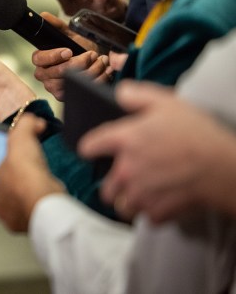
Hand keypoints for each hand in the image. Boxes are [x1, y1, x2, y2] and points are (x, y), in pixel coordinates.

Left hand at [0, 114, 64, 231]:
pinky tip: (47, 198)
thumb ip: (25, 125)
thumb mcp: (21, 137)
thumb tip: (32, 121)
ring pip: (21, 202)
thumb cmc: (28, 174)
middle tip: (34, 172)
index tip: (21, 161)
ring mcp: (12, 218)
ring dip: (30, 194)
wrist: (44, 201)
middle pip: (9, 188)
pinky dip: (40, 206)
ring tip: (42, 185)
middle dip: (20, 180)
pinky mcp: (28, 227)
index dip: (9, 164)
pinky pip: (33, 213)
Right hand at [31, 15, 108, 99]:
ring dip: (91, 71)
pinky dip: (97, 80)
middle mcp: (44, 75)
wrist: (93, 60)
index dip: (53, 56)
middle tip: (92, 54)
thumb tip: (43, 16)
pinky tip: (104, 71)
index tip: (68, 51)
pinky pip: (81, 91)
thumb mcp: (68, 33)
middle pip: (58, 72)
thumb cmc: (78, 47)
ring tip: (101, 61)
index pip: (39, 59)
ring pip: (71, 82)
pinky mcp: (66, 97)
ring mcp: (54, 88)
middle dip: (80, 62)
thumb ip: (56, 24)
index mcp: (40, 59)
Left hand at [79, 80, 235, 222]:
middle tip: (127, 180)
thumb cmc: (197, 133)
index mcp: (124, 140)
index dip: (90, 148)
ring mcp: (140, 193)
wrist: (225, 167)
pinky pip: (147, 218)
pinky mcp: (158, 211)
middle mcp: (126, 169)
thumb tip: (119, 93)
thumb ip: (136, 95)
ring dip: (130, 202)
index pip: (89, 146)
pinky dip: (153, 213)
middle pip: (105, 187)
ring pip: (122, 206)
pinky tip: (163, 202)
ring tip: (144, 194)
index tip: (92, 151)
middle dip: (113, 185)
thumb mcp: (167, 102)